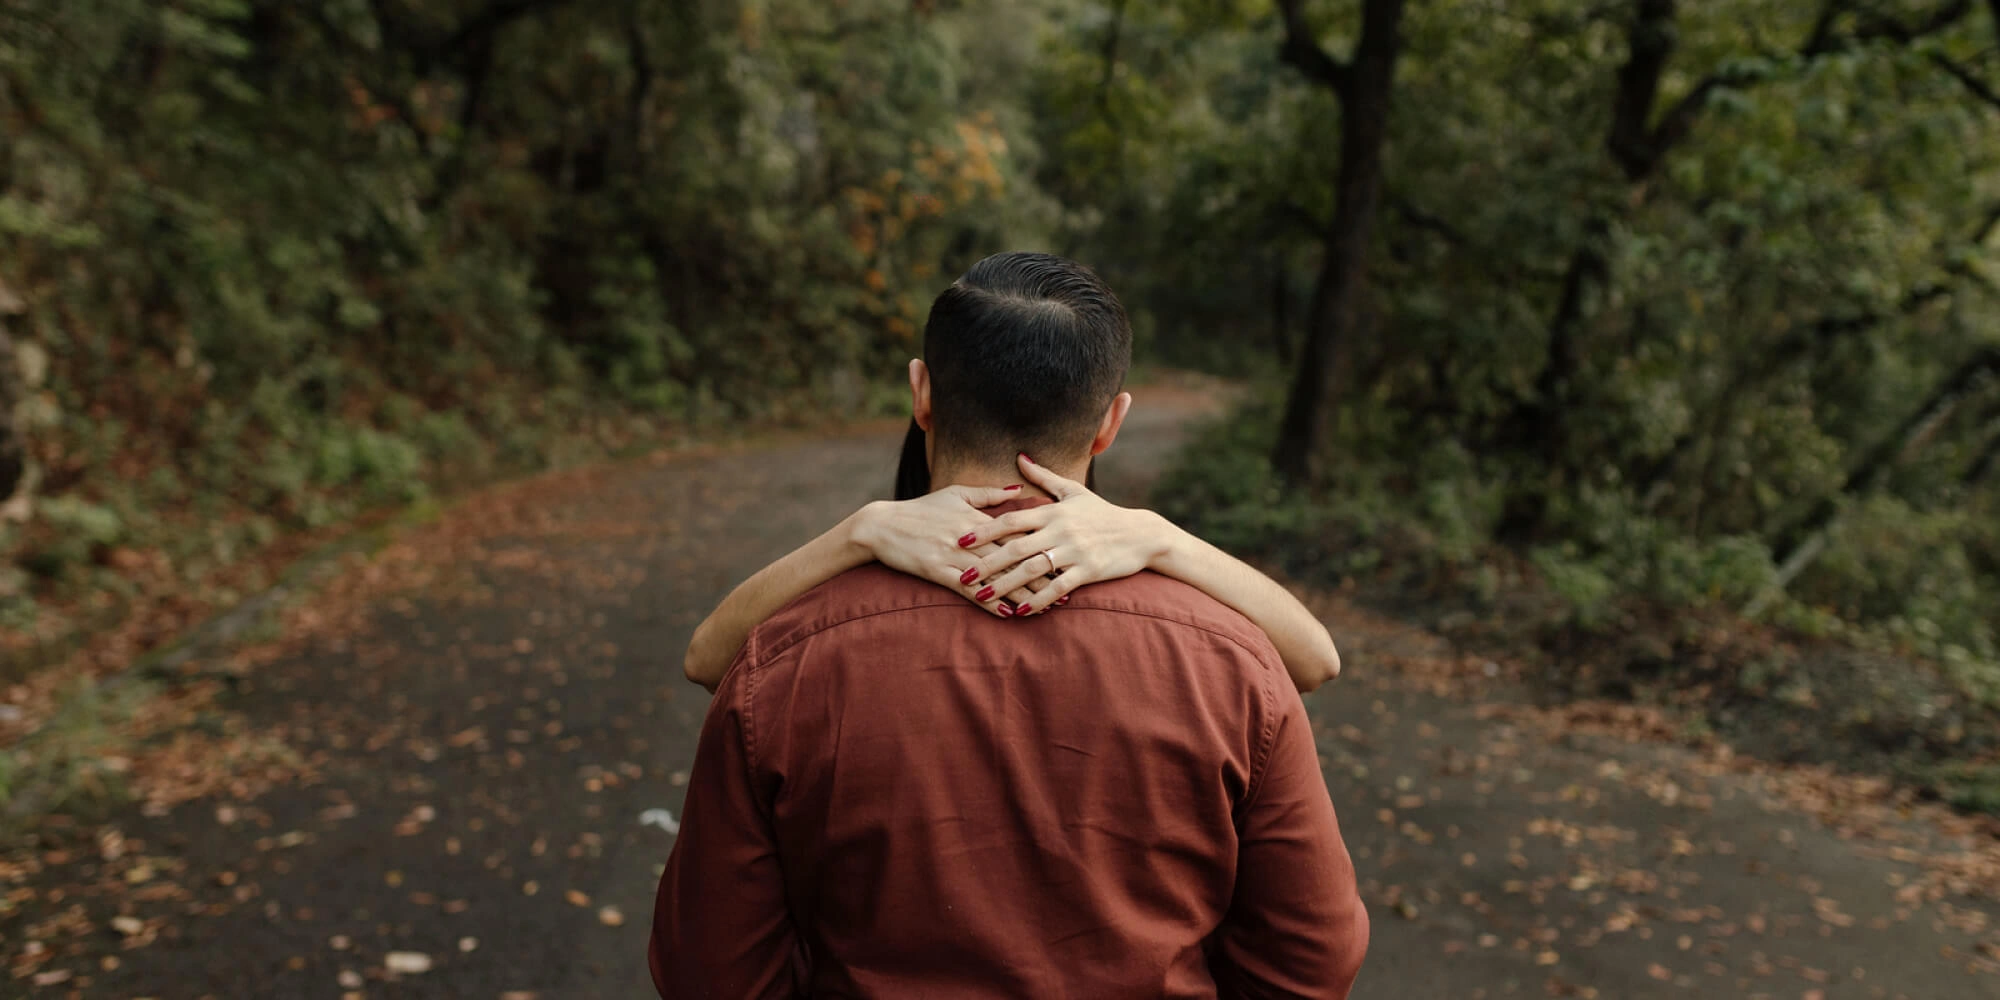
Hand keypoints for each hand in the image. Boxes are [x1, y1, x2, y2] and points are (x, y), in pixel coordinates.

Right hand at [849, 486, 1047, 616]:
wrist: (881, 525)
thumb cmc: (920, 509)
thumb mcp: (955, 494)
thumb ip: (989, 494)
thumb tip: (1019, 487)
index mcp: (976, 517)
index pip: (1017, 533)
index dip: (1043, 545)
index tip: (1066, 555)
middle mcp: (969, 537)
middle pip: (1012, 557)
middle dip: (1041, 573)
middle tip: (1067, 587)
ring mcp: (953, 555)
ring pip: (995, 576)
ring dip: (1021, 593)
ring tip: (1044, 606)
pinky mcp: (938, 571)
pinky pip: (968, 590)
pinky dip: (989, 602)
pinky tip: (1007, 613)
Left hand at [952, 454, 1173, 614]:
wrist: (1140, 534)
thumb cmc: (1102, 513)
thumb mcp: (1073, 491)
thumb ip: (1043, 477)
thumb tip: (1020, 457)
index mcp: (1053, 512)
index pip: (1012, 519)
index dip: (985, 530)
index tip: (960, 539)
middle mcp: (1060, 531)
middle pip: (1016, 548)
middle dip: (987, 563)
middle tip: (962, 576)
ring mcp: (1074, 551)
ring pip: (1032, 570)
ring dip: (1005, 585)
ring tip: (983, 597)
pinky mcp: (1088, 571)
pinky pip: (1057, 587)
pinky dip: (1037, 599)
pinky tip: (1019, 611)